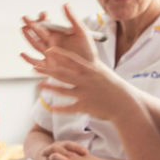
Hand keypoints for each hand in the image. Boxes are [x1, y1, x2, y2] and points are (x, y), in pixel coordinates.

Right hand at [20, 4, 96, 63]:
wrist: (90, 69)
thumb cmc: (88, 51)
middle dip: (32, 25)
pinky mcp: (48, 66)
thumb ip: (73, 19)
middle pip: (38, 33)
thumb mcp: (82, 32)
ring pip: (35, 45)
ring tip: (22, 28)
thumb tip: (65, 4)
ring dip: (28, 37)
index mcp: (58, 35)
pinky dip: (28, 59)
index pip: (47, 25)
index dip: (43, 19)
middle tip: (25, 17)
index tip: (42, 13)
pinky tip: (22, 54)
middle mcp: (51, 44)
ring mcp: (49, 55)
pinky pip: (36, 62)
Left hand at [25, 46, 140, 121]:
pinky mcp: (85, 106)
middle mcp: (86, 80)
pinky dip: (60, 109)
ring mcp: (85, 94)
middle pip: (63, 74)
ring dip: (50, 88)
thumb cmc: (112, 86)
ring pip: (63, 90)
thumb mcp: (102, 73)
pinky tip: (51, 108)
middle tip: (35, 67)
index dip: (59, 55)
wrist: (124, 103)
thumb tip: (78, 61)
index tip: (48, 50)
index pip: (72, 60)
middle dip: (48, 71)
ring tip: (39, 85)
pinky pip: (70, 108)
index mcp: (91, 70)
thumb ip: (89, 67)